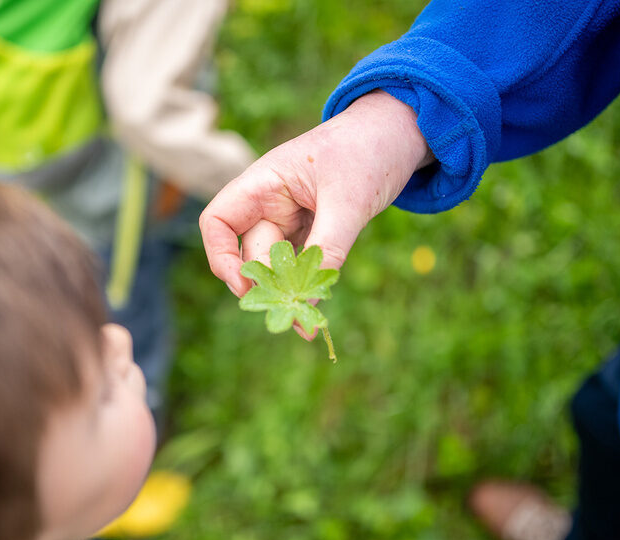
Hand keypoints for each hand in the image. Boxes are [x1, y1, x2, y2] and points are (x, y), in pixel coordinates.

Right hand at [199, 90, 432, 296]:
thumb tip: (309, 301)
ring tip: (306, 326)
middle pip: (254, 252)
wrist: (400, 132)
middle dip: (270, 285)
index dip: (222, 256)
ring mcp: (291, 218)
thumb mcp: (349, 200)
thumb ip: (328, 248)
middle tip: (294, 317)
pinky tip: (316, 308)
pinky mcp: (314, 229)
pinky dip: (308, 285)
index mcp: (264, 182)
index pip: (219, 222)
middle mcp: (270, 202)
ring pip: (279, 264)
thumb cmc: (369, 149)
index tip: (245, 286)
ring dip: (290, 292)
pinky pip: (302, 263)